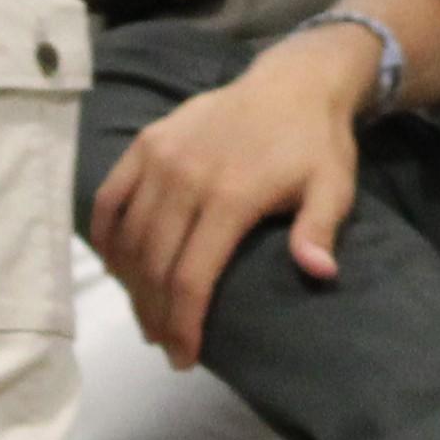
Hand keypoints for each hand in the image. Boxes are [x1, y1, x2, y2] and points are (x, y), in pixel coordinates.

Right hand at [90, 18, 380, 365]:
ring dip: (130, 284)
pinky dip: (106, 236)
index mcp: (230, 196)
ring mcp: (159, 158)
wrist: (292, 82)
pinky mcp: (145, 143)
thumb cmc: (315, 144)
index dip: (183, 324)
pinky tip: (116, 267)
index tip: (184, 357)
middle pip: (153, 265)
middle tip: (164, 343)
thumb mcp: (334, 187)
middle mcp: (186, 178)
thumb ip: (321, 230)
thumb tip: (319, 273)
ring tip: (146, 313)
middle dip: (155, 314)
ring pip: (128, 237)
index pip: (191, 277)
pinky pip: (110, 198)